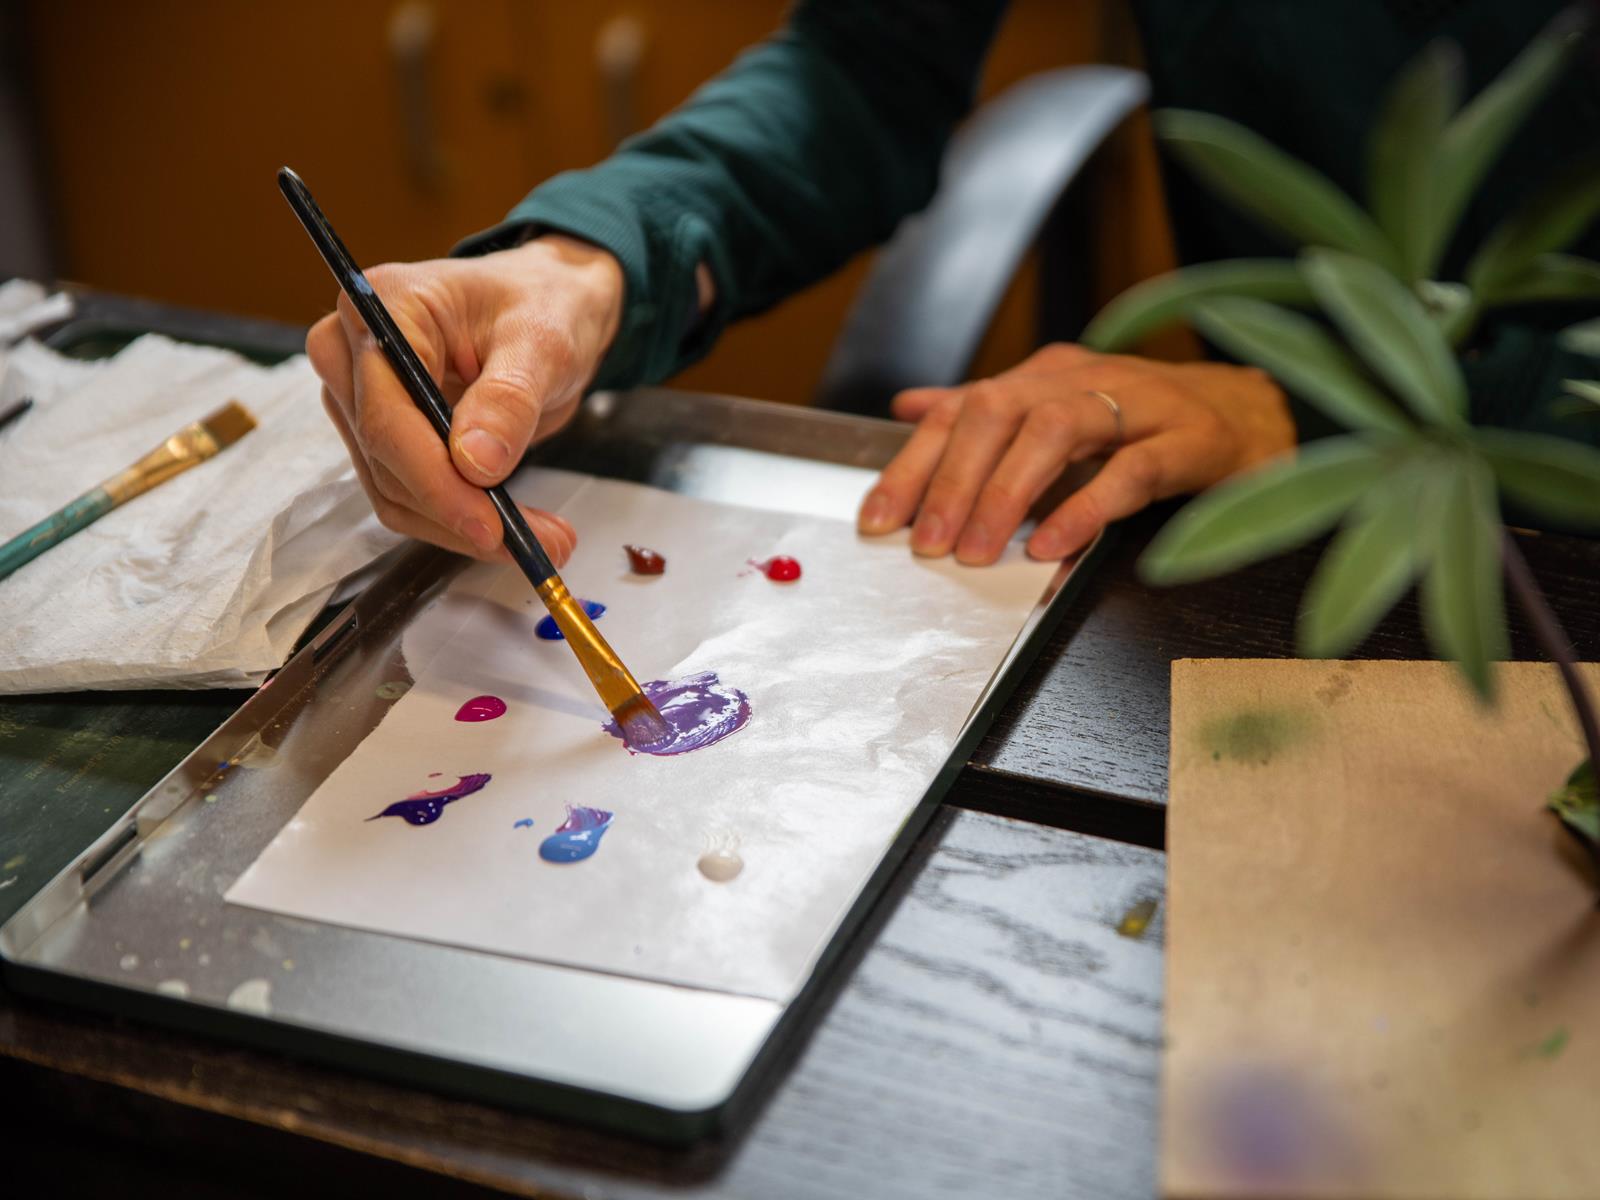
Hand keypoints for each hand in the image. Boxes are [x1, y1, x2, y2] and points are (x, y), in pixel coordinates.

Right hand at [306, 235, 624, 562]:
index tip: (491, 524)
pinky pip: (408, 496)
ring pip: (393, 490)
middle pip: (384, 459)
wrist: (550, 305)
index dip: (435, 480)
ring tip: (541, 539)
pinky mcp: (382, 434)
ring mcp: (362, 396)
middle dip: (458, 512)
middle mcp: (354, 351)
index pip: (386, 415)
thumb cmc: (544, 304)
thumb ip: (508, 399)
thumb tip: (476, 463)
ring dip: (462, 527)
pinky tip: (514, 529)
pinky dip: (458, 521)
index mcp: (383, 306)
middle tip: (536, 543)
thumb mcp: (543, 342)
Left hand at [856, 343, 1295, 563]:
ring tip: (974, 550)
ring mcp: (1143, 405)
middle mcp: (1088, 378)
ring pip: (1058, 429)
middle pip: (1001, 410)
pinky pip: (1131, 472)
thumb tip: (910, 409)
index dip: (914, 463)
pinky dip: (1085, 509)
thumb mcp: (1062, 410)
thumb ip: (987, 413)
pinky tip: (1049, 547)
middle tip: (925, 543)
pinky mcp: (1193, 442)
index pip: (964, 409)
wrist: (1262, 414)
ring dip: (1006, 492)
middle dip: (952, 478)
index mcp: (1049, 374)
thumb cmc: (1150, 422)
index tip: (879, 519)